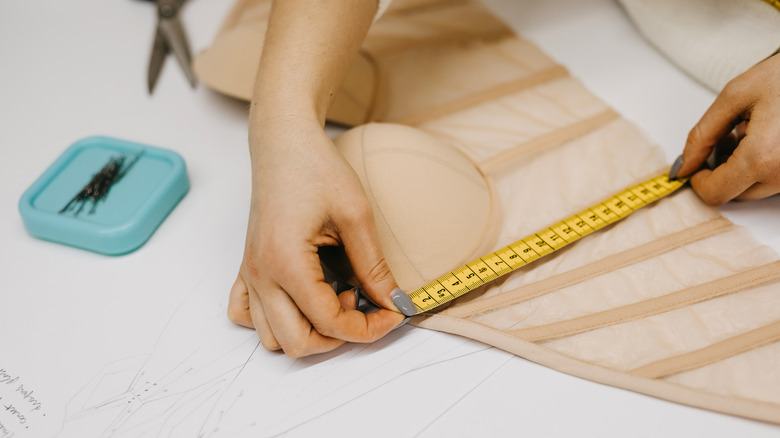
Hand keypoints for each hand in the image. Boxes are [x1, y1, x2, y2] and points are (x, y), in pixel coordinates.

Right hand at [228, 118, 404, 357]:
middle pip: (299, 343)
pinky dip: (275, 320)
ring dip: (309, 331)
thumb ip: (374, 267)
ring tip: (336, 298)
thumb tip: (394, 303)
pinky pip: (247, 315)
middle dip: (340, 337)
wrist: (283, 142)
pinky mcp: (248, 267)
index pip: (330, 322)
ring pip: (273, 337)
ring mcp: (250, 273)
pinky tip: (302, 299)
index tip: (394, 314)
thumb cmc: (316, 168)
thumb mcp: (356, 215)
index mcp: (286, 262)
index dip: (369, 327)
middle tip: (366, 306)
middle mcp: (261, 274)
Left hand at [674, 53, 779, 204]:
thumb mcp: (734, 96)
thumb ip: (702, 135)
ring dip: (743, 168)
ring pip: (756, 189)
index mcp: (761, 158)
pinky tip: (766, 136)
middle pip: (735, 194)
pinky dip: (763, 165)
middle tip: (725, 137)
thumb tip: (684, 165)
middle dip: (721, 171)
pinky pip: (776, 179)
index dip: (697, 180)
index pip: (715, 193)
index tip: (695, 162)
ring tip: (749, 131)